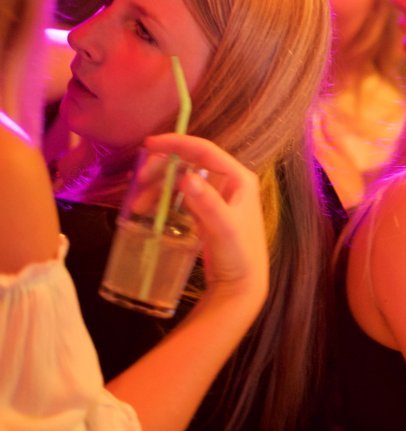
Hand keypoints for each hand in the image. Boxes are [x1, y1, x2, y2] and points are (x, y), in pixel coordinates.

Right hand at [144, 133, 267, 308]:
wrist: (241, 286)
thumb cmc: (238, 256)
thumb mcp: (223, 228)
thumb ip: (207, 203)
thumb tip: (187, 177)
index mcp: (239, 178)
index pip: (206, 150)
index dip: (177, 143)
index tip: (149, 145)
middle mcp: (230, 183)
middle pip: (190, 163)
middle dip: (163, 169)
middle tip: (138, 179)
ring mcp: (218, 197)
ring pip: (183, 180)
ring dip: (159, 187)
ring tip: (138, 205)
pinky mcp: (207, 213)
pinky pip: (181, 197)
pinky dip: (164, 200)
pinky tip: (148, 211)